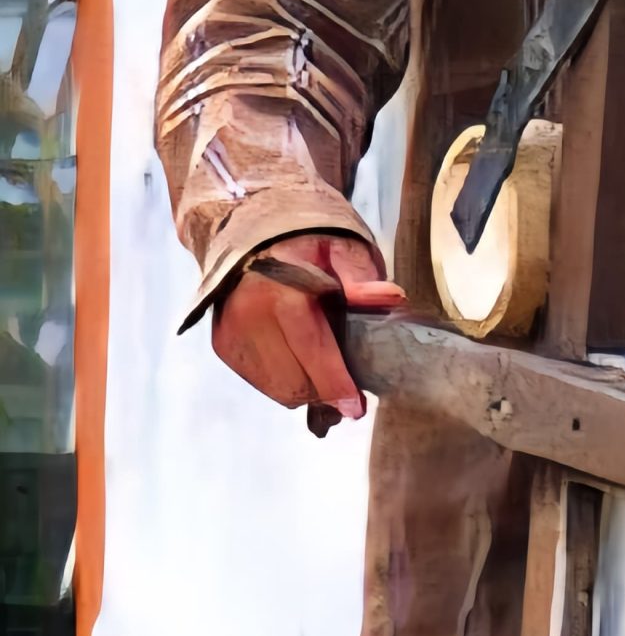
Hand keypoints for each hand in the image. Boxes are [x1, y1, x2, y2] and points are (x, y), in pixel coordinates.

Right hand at [210, 233, 404, 435]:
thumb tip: (391, 297)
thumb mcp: (343, 247)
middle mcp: (248, 316)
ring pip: (275, 388)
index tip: (355, 408)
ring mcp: (230, 332)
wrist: (251, 226)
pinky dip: (284, 381)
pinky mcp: (222, 343)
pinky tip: (303, 365)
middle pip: (293, 380)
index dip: (336, 384)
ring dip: (305, 391)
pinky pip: (259, 380)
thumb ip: (363, 277)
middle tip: (350, 389)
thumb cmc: (306, 237)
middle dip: (325, 392)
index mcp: (283, 292)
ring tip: (329, 377)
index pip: (313, 350)